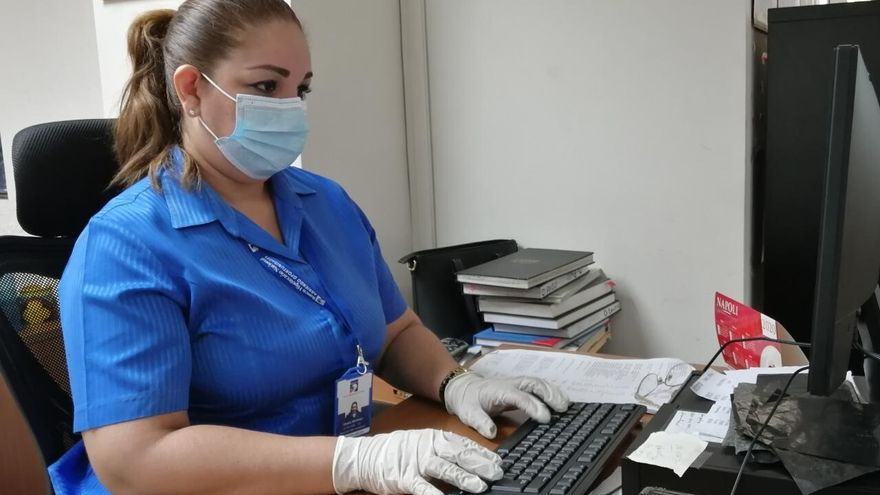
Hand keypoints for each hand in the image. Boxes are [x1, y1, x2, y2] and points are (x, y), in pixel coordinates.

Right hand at [332, 429, 502, 494]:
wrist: (366, 456)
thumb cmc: (398, 451)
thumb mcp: (423, 443)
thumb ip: (444, 450)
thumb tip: (469, 459)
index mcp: (434, 438)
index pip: (463, 444)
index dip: (482, 453)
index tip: (499, 462)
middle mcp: (427, 447)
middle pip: (458, 455)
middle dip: (479, 465)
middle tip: (497, 473)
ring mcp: (416, 462)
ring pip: (444, 470)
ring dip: (463, 478)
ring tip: (480, 486)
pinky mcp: (404, 477)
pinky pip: (422, 487)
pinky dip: (434, 493)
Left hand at [444, 373, 569, 438]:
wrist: (462, 388)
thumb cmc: (467, 401)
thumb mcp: (468, 413)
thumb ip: (480, 422)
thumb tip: (491, 432)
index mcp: (499, 390)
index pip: (520, 396)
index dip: (534, 406)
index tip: (545, 418)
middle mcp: (510, 385)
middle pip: (533, 384)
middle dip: (549, 394)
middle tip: (562, 409)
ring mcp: (515, 385)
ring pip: (537, 383)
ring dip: (552, 392)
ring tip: (566, 405)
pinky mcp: (518, 388)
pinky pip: (536, 387)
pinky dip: (549, 392)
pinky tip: (558, 401)